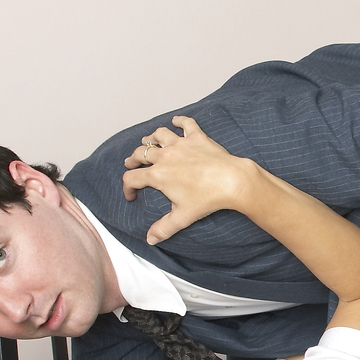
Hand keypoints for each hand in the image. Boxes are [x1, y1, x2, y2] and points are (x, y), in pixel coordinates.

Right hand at [120, 116, 256, 243]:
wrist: (232, 181)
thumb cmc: (208, 199)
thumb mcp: (182, 217)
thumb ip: (163, 228)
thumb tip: (150, 239)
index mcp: (158, 175)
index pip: (132, 178)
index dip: (127, 188)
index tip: (131, 195)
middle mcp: (165, 156)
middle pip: (140, 153)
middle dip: (133, 159)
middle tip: (131, 163)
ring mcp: (181, 144)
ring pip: (159, 135)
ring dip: (151, 138)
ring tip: (148, 141)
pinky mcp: (197, 137)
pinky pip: (185, 123)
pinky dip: (179, 120)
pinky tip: (176, 120)